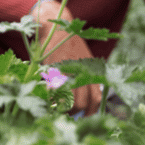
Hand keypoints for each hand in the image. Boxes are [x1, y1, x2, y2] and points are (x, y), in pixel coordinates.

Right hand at [33, 0, 100, 114]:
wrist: (56, 27)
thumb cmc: (70, 46)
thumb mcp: (84, 60)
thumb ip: (87, 78)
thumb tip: (88, 103)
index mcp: (93, 70)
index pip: (96, 99)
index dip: (90, 113)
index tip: (84, 118)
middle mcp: (84, 71)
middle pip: (83, 102)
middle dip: (74, 112)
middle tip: (67, 112)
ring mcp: (69, 70)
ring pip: (68, 99)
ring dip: (62, 107)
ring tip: (56, 106)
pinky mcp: (54, 67)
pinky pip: (54, 89)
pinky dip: (50, 97)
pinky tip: (48, 97)